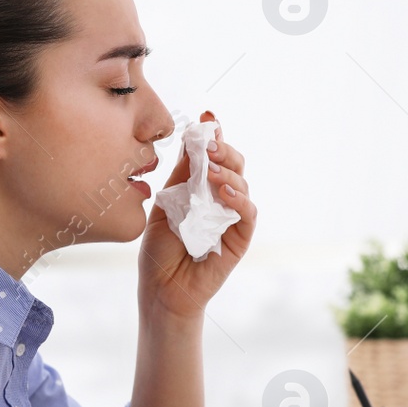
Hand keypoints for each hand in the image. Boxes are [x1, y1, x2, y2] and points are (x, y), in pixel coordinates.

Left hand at [138, 109, 256, 320]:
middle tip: (208, 143)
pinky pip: (247, 213)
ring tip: (209, 169)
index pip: (212, 155)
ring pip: (242, 183)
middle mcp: (220, 198)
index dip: (214, 134)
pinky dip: (238, 198)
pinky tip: (223, 191)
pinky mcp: (239, 238)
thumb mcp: (165, 205)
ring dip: (227, 171)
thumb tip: (190, 142)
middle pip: (233, 163)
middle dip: (222, 148)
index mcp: (200, 187)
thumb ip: (180, 178)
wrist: (161, 290)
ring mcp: (231, 217)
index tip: (208, 116)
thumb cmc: (160, 250)